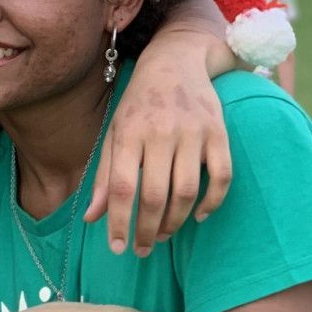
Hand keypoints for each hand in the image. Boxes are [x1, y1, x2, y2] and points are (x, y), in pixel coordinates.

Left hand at [84, 30, 230, 254]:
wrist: (176, 62)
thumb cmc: (138, 106)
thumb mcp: (113, 133)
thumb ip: (104, 176)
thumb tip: (91, 218)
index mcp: (129, 133)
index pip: (121, 188)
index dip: (118, 222)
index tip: (117, 247)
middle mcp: (160, 133)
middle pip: (153, 195)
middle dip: (146, 230)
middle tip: (142, 249)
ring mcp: (193, 133)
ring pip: (186, 191)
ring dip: (174, 222)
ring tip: (162, 236)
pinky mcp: (219, 133)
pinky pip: (221, 176)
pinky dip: (212, 202)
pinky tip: (198, 217)